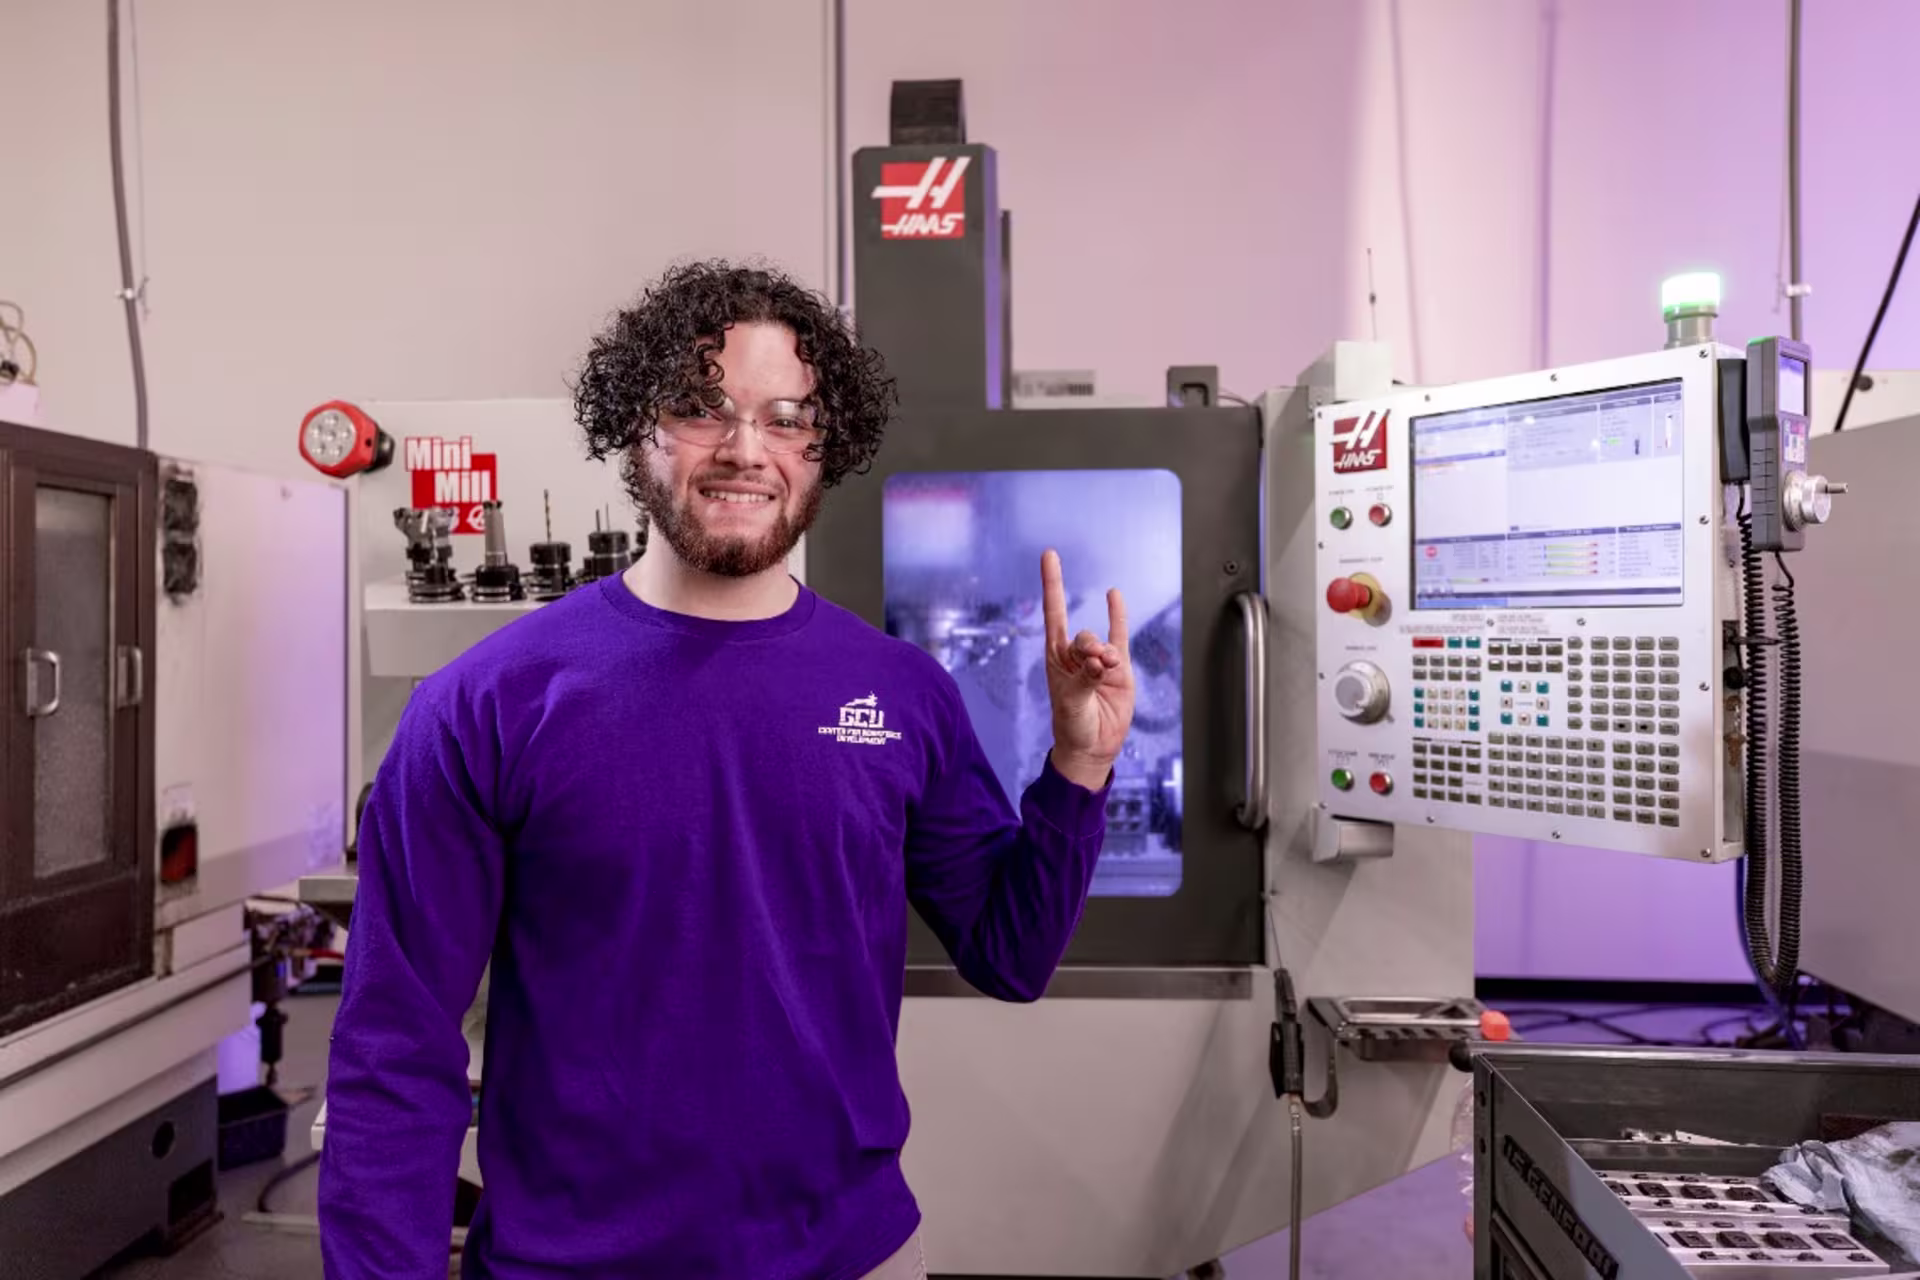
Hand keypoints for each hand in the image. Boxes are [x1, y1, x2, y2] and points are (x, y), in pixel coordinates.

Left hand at [1040, 549, 1134, 790]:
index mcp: (1056, 657)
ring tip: (1106, 671)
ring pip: (1104, 642)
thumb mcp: (1071, 702)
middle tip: (1095, 666)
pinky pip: (1120, 636)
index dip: (1053, 584)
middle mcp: (1076, 654)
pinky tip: (1113, 596)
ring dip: (1105, 654)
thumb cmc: (1072, 724)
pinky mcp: (1120, 669)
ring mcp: (1099, 660)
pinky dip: (1118, 616)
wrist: (1092, 746)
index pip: (1053, 613)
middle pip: (1083, 635)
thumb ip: (1084, 678)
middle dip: (1090, 648)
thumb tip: (1100, 660)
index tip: (1049, 555)